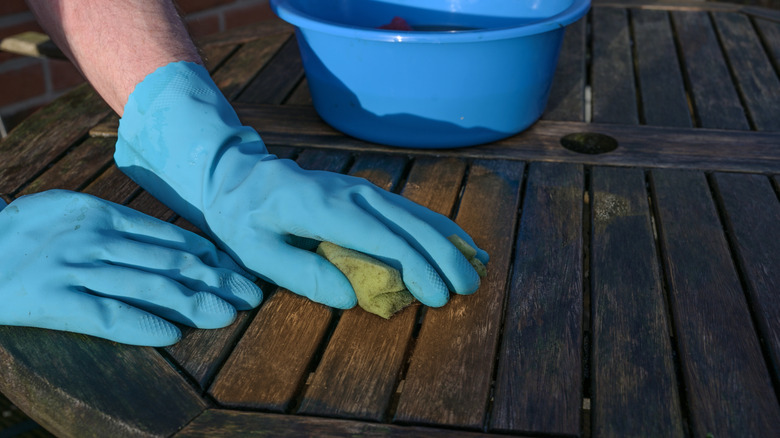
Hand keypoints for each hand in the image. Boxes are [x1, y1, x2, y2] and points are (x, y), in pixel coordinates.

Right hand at [0, 190, 261, 345]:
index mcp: (106, 214)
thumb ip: (127, 224)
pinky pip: (108, 315)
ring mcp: (77, 269)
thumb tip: (183, 246)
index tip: (240, 272)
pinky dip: (143, 325)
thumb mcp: (78, 209)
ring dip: (194, 302)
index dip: (212, 258)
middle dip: (218, 280)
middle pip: (171, 262)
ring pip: (149, 287)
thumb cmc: (34, 230)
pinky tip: (172, 335)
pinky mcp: (55, 300)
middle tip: (252, 294)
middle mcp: (98, 239)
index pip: (174, 238)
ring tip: (227, 314)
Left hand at [115, 62, 487, 308]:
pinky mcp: (365, 192)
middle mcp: (352, 193)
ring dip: (447, 239)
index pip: (382, 238)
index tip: (438, 296)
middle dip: (444, 256)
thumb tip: (351, 298)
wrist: (237, 174)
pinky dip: (435, 226)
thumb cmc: (242, 217)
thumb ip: (301, 274)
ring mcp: (361, 189)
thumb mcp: (256, 251)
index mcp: (324, 208)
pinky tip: (455, 240)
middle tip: (469, 288)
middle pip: (409, 224)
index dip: (416, 267)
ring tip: (477, 264)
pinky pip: (406, 209)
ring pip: (415, 213)